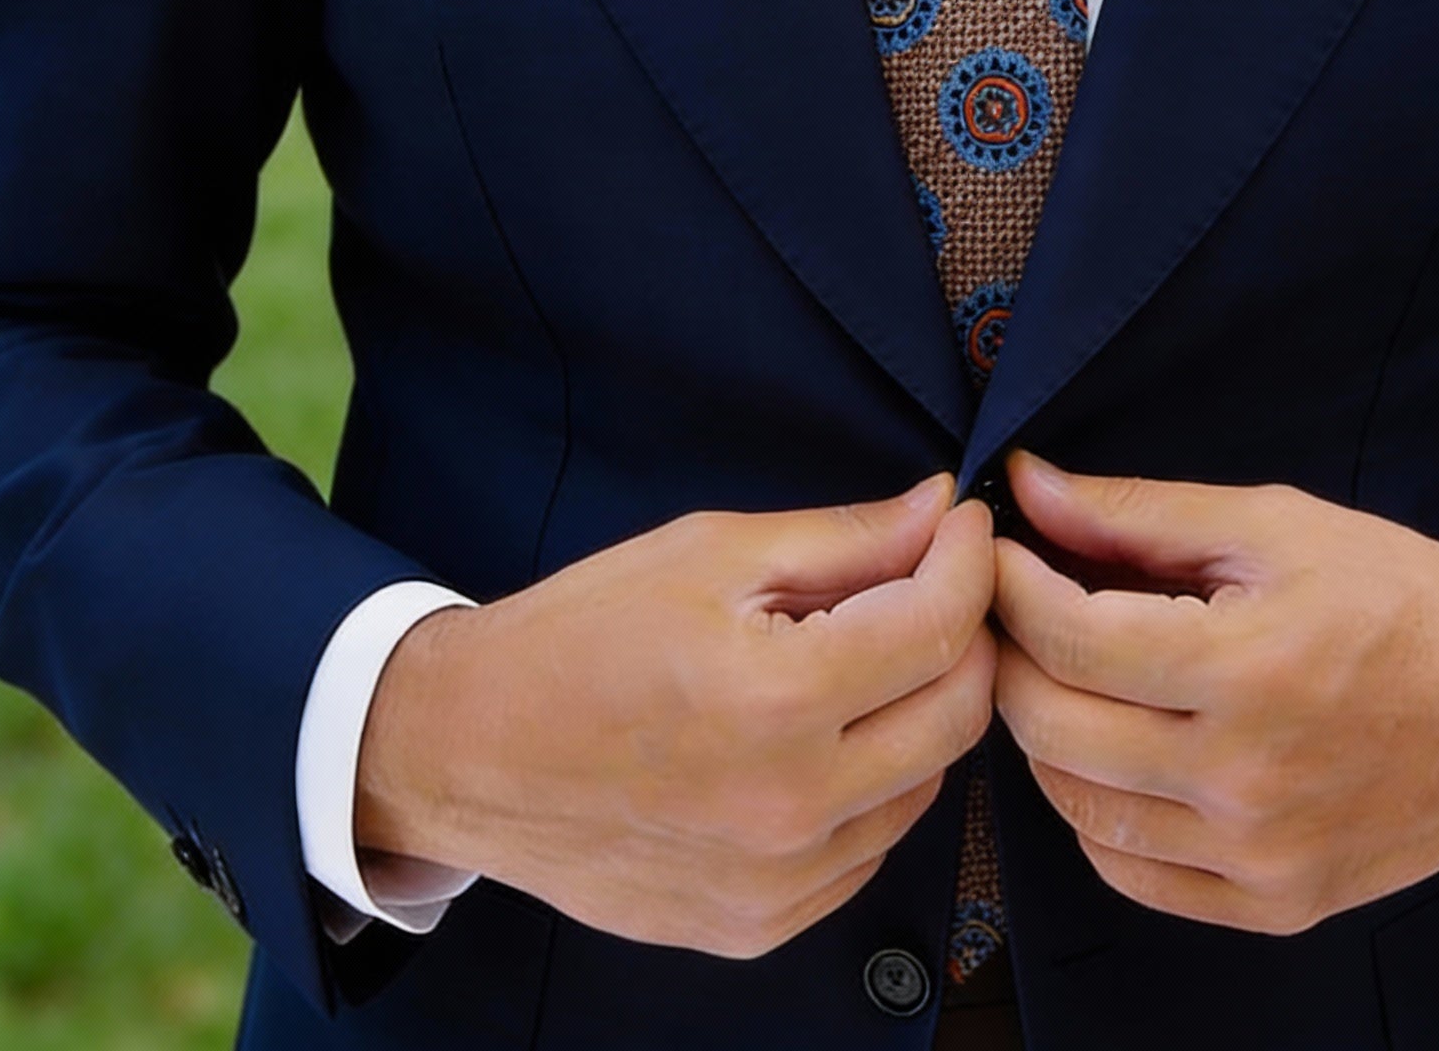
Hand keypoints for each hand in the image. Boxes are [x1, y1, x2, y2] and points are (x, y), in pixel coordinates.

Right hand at [356, 474, 995, 957]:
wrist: (468, 752)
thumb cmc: (579, 637)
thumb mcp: (711, 553)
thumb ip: (843, 539)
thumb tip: (938, 512)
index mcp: (776, 699)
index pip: (939, 627)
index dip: (969, 562)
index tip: (963, 527)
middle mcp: (790, 805)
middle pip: (958, 715)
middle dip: (965, 635)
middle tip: (934, 584)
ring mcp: (778, 881)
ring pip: (925, 785)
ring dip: (920, 712)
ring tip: (864, 659)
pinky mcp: (760, 925)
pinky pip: (868, 848)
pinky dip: (872, 786)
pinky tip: (822, 737)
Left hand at [991, 453, 1438, 934]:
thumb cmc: (1398, 595)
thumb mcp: (1274, 524)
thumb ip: (1138, 513)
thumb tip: (1028, 486)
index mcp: (1246, 669)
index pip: (1068, 637)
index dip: (1010, 585)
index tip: (996, 549)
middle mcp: (1245, 778)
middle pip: (1052, 725)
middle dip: (1010, 653)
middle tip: (1014, 607)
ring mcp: (1258, 855)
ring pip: (1076, 806)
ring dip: (1044, 733)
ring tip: (1061, 672)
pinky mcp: (1274, 903)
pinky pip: (1131, 872)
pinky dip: (1096, 813)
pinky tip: (1111, 752)